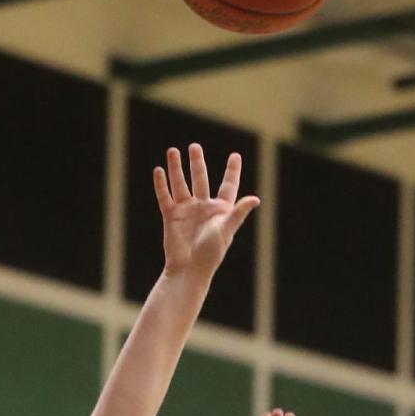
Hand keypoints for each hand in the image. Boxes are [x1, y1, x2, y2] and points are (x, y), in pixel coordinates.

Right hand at [155, 144, 258, 279]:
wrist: (189, 269)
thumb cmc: (211, 253)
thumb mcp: (226, 230)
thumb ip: (238, 213)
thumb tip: (255, 199)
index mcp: (220, 210)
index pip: (228, 186)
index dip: (232, 171)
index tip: (235, 156)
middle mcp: (203, 207)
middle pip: (200, 179)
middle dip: (197, 162)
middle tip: (194, 146)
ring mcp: (186, 211)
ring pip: (180, 184)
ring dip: (176, 168)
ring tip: (173, 151)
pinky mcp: (171, 216)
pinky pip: (165, 196)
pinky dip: (161, 184)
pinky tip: (159, 170)